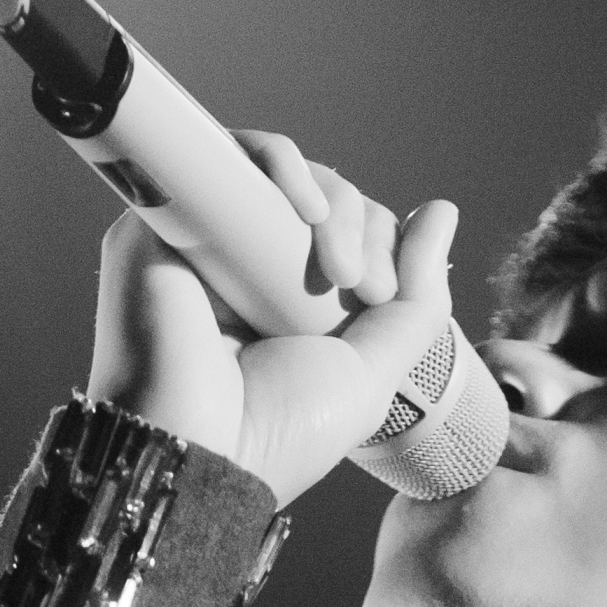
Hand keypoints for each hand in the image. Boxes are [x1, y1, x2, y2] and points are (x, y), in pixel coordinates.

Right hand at [86, 142, 459, 507]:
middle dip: (362, 226)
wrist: (202, 450)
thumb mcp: (373, 372)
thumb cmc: (280, 430)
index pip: (348, 234)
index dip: (379, 243)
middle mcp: (246, 269)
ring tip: (337, 267)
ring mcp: (205, 240)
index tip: (378, 294)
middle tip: (359, 286)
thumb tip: (442, 213)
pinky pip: (229, 156)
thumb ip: (417, 300)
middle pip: (322, 200)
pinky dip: (280, 162)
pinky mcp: (164, 217)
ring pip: (283, 175)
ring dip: (333, 203)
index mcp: (290, 305)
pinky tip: (308, 209)